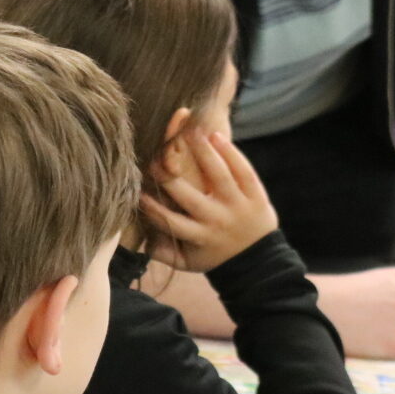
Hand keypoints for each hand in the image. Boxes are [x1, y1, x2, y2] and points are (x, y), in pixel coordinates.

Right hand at [142, 128, 277, 271]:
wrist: (258, 259)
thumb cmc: (215, 255)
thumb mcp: (190, 263)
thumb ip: (164, 253)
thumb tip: (136, 241)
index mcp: (198, 236)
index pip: (170, 221)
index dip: (151, 207)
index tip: (137, 190)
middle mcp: (217, 220)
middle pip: (188, 196)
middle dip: (168, 177)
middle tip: (154, 157)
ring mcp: (237, 205)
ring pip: (218, 175)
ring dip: (202, 152)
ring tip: (188, 131)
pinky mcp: (256, 195)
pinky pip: (244, 171)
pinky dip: (230, 152)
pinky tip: (215, 135)